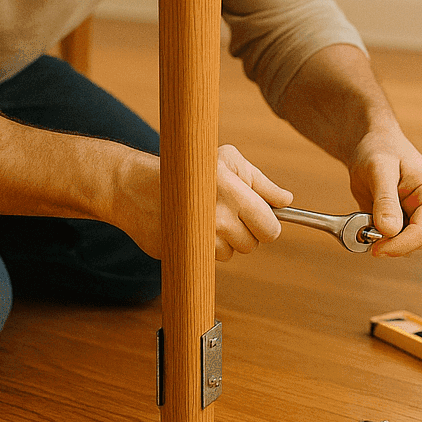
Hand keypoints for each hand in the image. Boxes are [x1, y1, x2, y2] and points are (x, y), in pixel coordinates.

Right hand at [108, 144, 292, 261]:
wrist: (135, 185)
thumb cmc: (188, 168)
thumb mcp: (227, 161)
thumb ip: (261, 182)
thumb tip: (286, 201)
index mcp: (233, 192)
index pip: (270, 228)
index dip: (268, 226)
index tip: (261, 219)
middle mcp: (218, 218)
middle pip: (253, 245)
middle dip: (246, 232)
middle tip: (229, 213)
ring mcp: (200, 239)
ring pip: (231, 254)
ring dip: (224, 241)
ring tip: (206, 217)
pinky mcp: (185, 253)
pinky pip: (210, 260)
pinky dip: (206, 249)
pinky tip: (193, 229)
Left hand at [346, 131, 421, 257]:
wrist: (374, 144)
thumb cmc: (379, 149)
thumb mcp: (379, 170)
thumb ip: (385, 200)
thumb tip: (390, 230)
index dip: (399, 244)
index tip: (375, 248)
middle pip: (418, 241)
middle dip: (391, 243)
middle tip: (363, 234)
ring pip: (408, 244)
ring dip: (386, 241)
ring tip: (365, 221)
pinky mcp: (411, 220)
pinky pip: (399, 239)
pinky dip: (383, 237)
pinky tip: (370, 222)